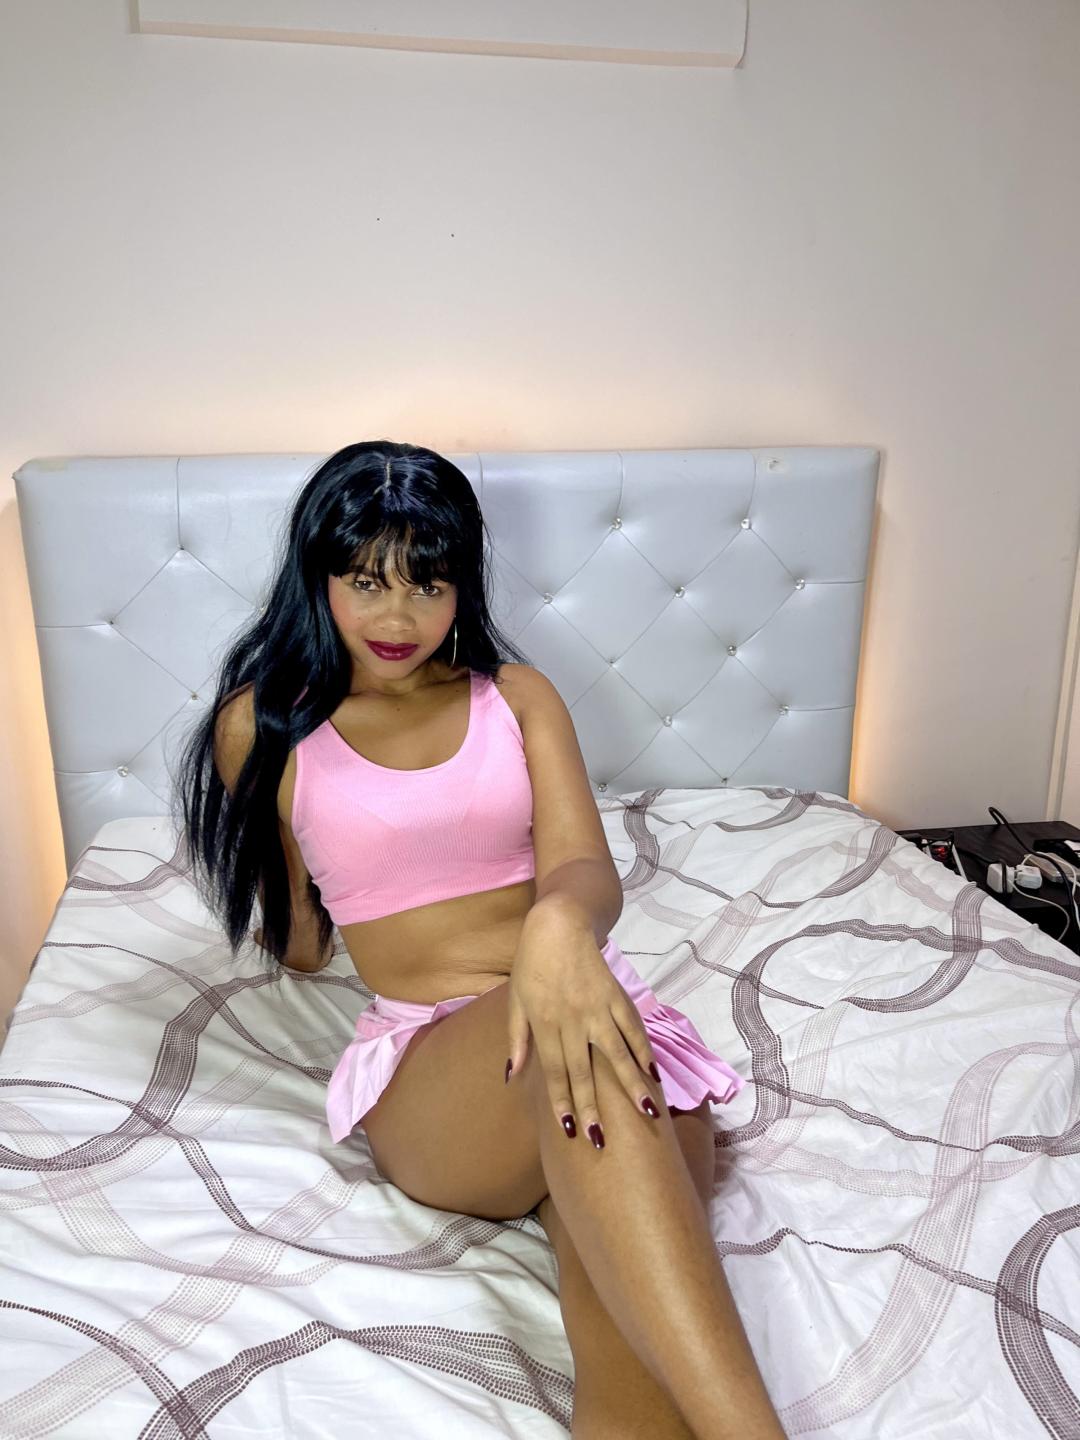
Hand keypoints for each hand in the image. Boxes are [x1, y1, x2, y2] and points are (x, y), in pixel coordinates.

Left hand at [505, 912, 662, 1146]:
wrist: (558, 924)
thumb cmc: (531, 964)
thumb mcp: (515, 1001)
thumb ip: (517, 1039)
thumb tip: (511, 1076)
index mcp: (545, 1023)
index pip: (555, 1071)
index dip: (562, 1101)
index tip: (570, 1130)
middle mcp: (573, 1019)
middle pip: (584, 1070)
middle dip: (592, 1106)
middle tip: (601, 1139)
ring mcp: (598, 1007)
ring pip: (616, 1052)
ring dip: (630, 1084)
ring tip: (646, 1111)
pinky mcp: (616, 995)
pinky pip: (632, 1027)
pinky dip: (644, 1049)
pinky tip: (654, 1072)